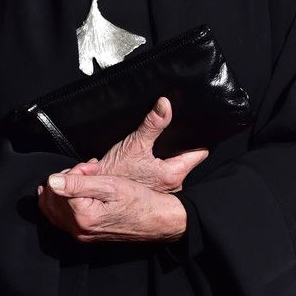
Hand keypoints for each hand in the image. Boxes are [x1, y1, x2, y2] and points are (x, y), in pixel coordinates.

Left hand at [38, 171, 186, 242]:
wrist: (158, 220)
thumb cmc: (139, 201)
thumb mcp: (110, 185)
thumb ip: (78, 183)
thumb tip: (52, 181)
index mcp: (83, 217)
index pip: (59, 187)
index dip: (74, 170)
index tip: (91, 167)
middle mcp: (79, 230)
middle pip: (52, 198)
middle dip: (67, 178)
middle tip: (88, 171)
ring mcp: (82, 235)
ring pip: (53, 209)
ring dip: (65, 189)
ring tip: (85, 179)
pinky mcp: (86, 235)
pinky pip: (62, 218)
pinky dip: (65, 201)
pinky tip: (77, 191)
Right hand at [71, 97, 207, 192]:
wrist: (96, 191)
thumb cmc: (116, 172)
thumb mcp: (135, 143)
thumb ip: (153, 123)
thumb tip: (165, 104)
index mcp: (174, 174)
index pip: (199, 153)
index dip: (197, 139)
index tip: (194, 127)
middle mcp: (174, 187)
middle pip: (187, 160)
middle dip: (181, 147)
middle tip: (174, 133)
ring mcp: (164, 191)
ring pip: (175, 167)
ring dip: (169, 156)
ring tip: (160, 145)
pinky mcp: (154, 191)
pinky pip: (164, 174)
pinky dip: (159, 165)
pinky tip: (150, 158)